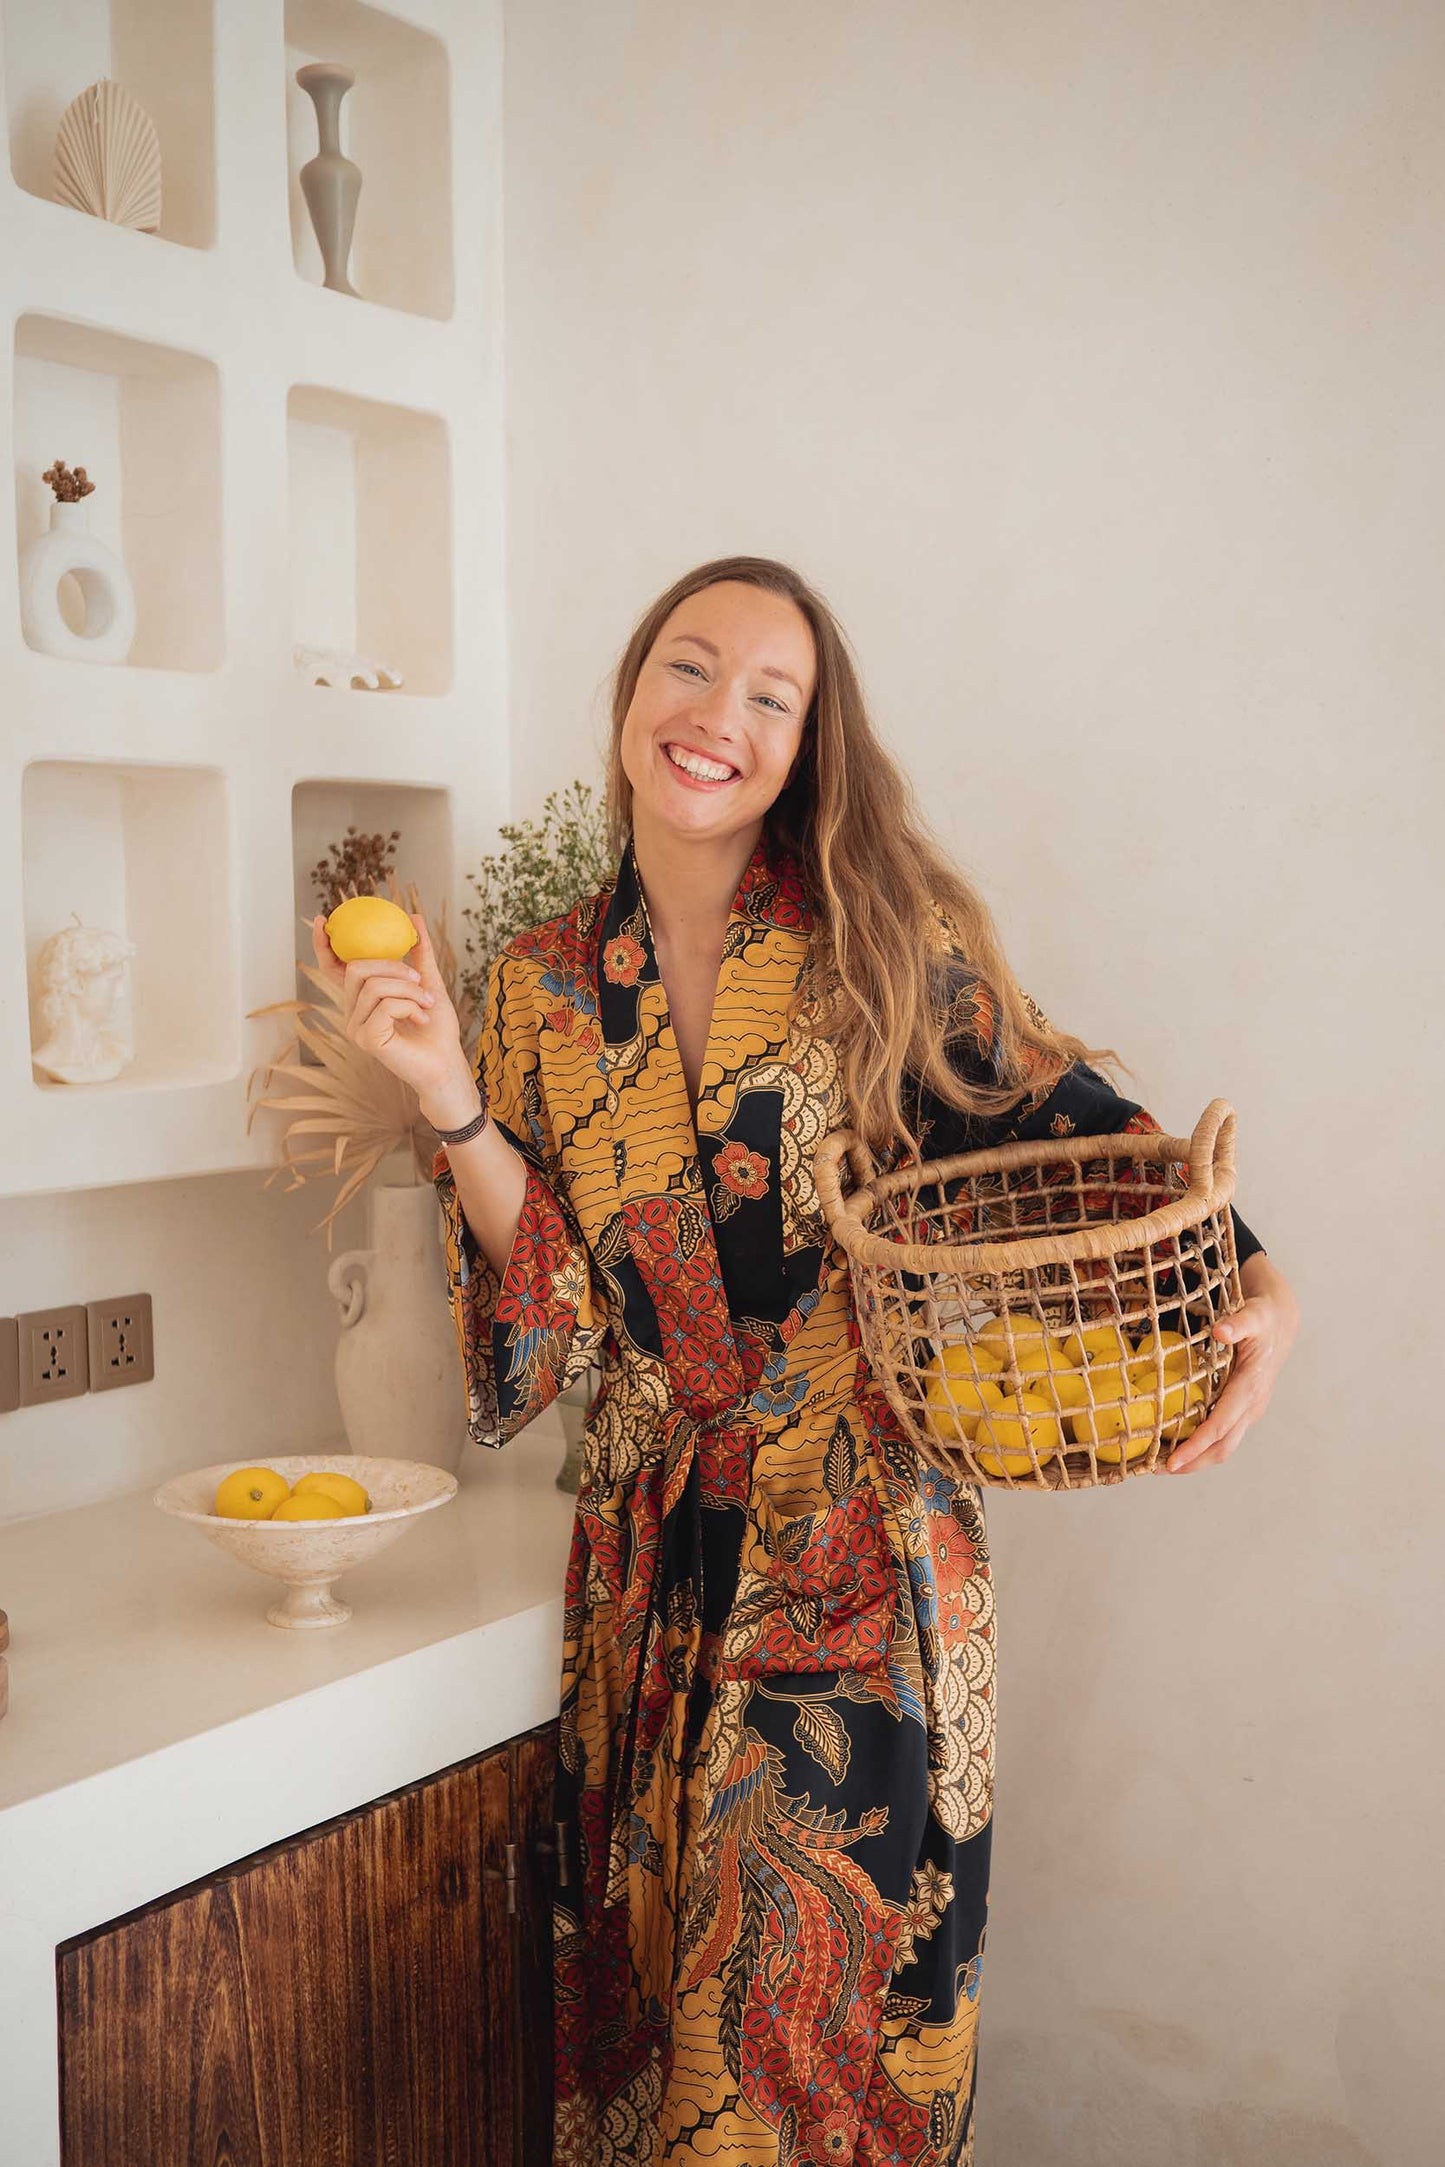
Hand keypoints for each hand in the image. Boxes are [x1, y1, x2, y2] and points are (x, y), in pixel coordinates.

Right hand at [309, 908, 472, 1109]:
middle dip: (392, 966)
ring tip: (428, 1004)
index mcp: (361, 999)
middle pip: (356, 969)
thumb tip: (414, 918)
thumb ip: (420, 953)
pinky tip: (421, 1019)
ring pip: (374, 987)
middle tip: (418, 976)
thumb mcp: (429, 982)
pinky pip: (384, 1006)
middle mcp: (352, 1012)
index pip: (333, 969)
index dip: (323, 945)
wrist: (447, 1062)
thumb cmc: (437, 1027)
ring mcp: (356, 1028)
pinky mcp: (367, 1040)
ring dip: (409, 990)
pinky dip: (409, 1006)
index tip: (324, 918)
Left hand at [1159, 1256, 1299, 1474]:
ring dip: (1195, 1459)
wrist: (1280, 1322)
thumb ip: (1239, 1323)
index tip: (1172, 1460)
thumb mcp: (1253, 1315)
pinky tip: (1177, 1444)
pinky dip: (1200, 1446)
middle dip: (1192, 1462)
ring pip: (1223, 1446)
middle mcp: (1251, 1405)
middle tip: (1157, 1470)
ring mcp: (1248, 1410)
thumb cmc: (1262, 1317)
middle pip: (1222, 1447)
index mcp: (1251, 1386)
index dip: (1197, 1445)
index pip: (1221, 1424)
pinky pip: (1222, 1435)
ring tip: (1162, 1465)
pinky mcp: (1242, 1410)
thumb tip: (1221, 1331)